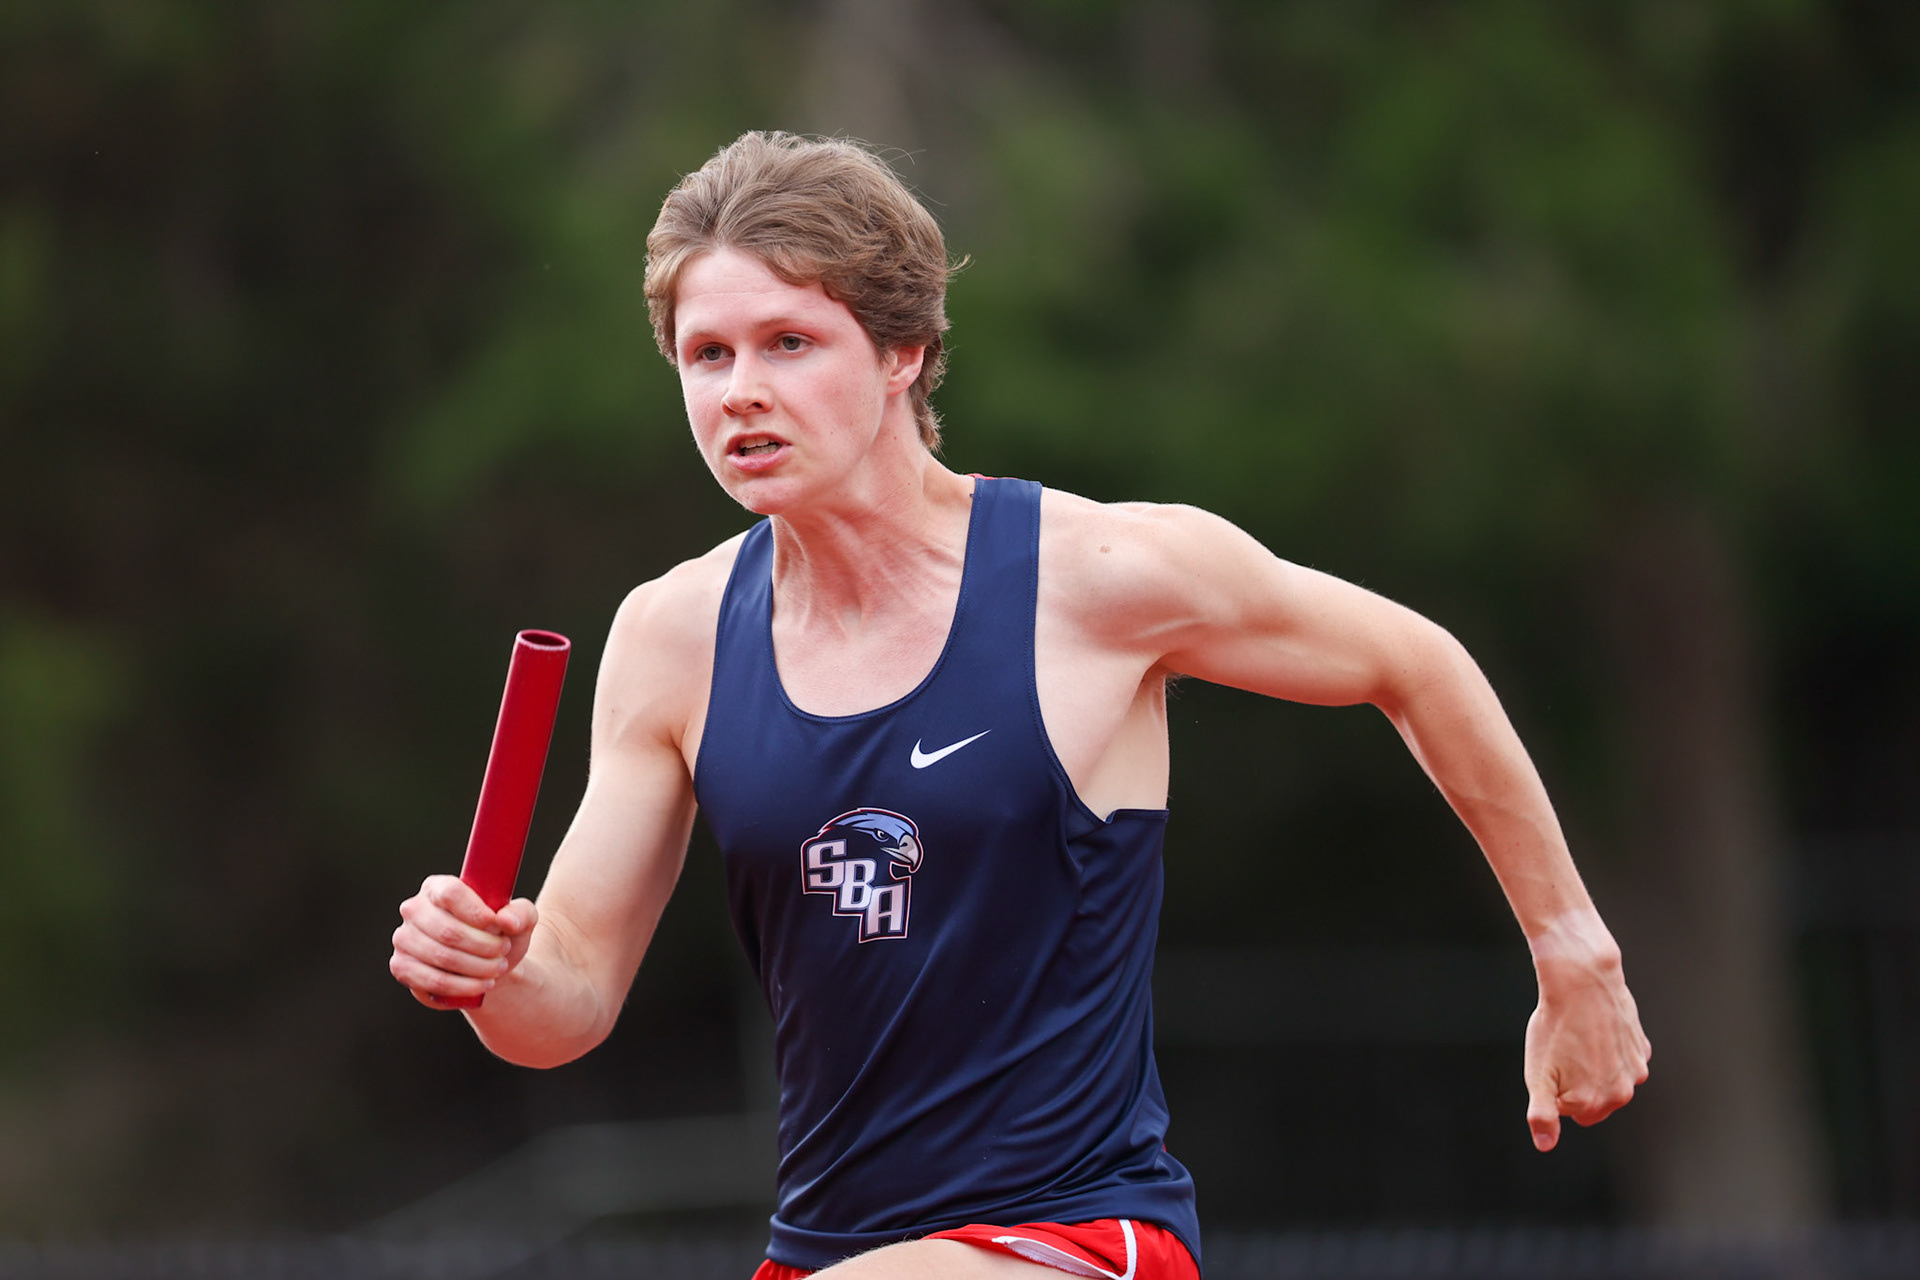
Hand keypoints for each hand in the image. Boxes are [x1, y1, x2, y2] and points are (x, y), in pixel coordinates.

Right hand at [389, 874, 538, 1008]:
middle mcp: (414, 909)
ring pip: (442, 957)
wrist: (487, 963)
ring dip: (477, 967)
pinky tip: (482, 984)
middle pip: (448, 930)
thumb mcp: (520, 919)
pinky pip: (432, 981)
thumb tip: (507, 920)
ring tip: (498, 968)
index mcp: (437, 886)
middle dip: (484, 946)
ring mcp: (404, 938)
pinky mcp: (402, 966)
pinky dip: (462, 986)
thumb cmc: (500, 934)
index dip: (477, 912)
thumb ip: (521, 913)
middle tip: (504, 951)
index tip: (498, 926)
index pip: (450, 893)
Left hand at [1522, 912, 1650, 1150]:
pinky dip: (1610, 1049)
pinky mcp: (1642, 1050)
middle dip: (1578, 1083)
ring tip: (1581, 1040)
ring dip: (1596, 1067)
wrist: (1582, 982)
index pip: (1569, 1113)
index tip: (1552, 1064)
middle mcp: (1621, 1094)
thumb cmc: (1555, 1027)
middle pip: (1593, 1102)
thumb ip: (1542, 1114)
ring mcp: (1636, 1072)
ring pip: (1609, 1080)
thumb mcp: (1538, 1073)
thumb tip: (1545, 1145)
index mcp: (1593, 1104)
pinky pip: (1622, 1059)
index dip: (1556, 1089)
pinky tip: (1598, 1029)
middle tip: (1565, 1052)